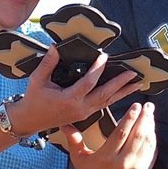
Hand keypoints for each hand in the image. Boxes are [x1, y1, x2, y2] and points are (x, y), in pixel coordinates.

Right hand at [12, 45, 141, 135]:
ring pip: (107, 102)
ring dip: (123, 92)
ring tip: (137, 83)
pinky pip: (103, 105)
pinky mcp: (85, 115)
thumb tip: (55, 48)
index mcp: (69, 99)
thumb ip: (48, 64)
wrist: (30, 120)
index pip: (88, 82)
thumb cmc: (34, 100)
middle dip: (120, 84)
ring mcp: (84, 113)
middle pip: (105, 95)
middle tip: (133, 73)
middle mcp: (80, 108)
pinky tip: (123, 91)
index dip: (97, 69)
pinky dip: (114, 98)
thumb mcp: (37, 80)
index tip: (105, 56)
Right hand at [63, 101, 156, 168]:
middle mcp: (122, 163)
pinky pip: (150, 151)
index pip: (121, 133)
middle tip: (147, 105)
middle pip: (137, 136)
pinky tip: (151, 128)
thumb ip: (74, 140)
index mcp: (106, 158)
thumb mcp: (79, 158)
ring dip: (150, 126)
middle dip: (144, 118)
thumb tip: (64, 124)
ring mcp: (134, 168)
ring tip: (150, 113)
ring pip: (146, 142)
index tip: (136, 106)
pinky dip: (152, 138)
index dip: (130, 117)